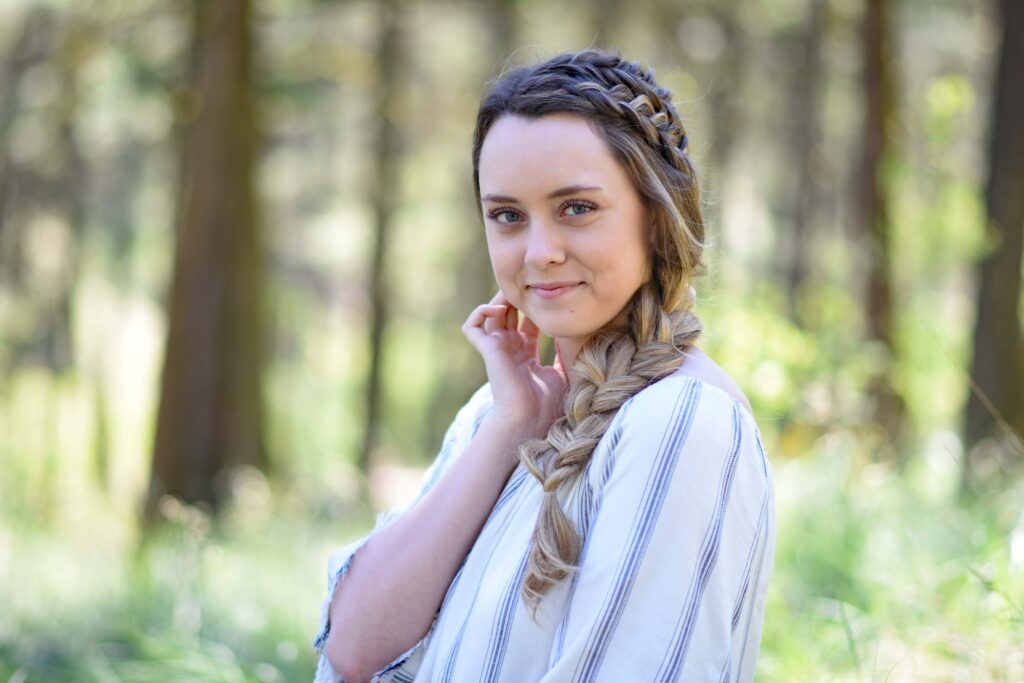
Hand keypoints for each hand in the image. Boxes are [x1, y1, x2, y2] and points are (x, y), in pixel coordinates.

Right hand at [462, 291, 567, 439]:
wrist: (529, 419)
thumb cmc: (547, 405)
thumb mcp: (562, 373)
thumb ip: (564, 354)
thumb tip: (573, 335)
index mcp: (526, 354)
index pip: (527, 323)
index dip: (536, 309)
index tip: (549, 299)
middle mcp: (510, 349)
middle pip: (508, 314)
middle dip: (518, 299)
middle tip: (532, 288)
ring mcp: (497, 349)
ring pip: (489, 314)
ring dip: (499, 299)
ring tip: (514, 292)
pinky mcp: (487, 350)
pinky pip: (472, 325)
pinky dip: (481, 312)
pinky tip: (499, 309)